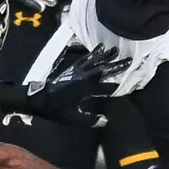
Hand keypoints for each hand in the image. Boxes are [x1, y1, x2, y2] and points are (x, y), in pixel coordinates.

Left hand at [2, 46, 129, 127]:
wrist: (40, 98)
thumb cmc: (56, 110)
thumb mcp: (73, 118)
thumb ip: (90, 120)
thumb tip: (106, 120)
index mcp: (85, 89)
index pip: (105, 88)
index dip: (115, 87)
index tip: (127, 85)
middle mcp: (83, 77)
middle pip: (103, 70)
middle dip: (116, 66)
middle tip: (129, 60)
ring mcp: (77, 71)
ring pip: (95, 61)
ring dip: (106, 56)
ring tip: (116, 49)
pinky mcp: (72, 67)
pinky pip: (85, 58)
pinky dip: (93, 53)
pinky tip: (99, 48)